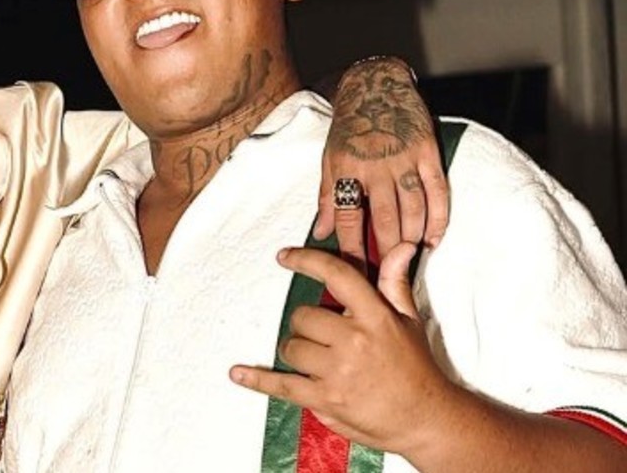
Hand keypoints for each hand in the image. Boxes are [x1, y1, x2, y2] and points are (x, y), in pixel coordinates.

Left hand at [229, 245, 459, 454]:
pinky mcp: (325, 398)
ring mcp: (338, 371)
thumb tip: (402, 247)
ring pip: (291, 347)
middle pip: (303, 316)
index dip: (306, 261)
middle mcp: (354, 340)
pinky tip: (238, 373)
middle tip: (324, 337)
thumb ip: (395, 283)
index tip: (285, 256)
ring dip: (297, 352)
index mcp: (374, 317)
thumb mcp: (409, 321)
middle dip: (307, 325)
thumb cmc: (416, 369)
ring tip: (319, 361)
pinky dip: (257, 379)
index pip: (336, 275)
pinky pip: (281, 384)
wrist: (427, 419)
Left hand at [316, 57, 448, 260]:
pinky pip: (437, 192)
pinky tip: (433, 238)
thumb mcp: (329, 159)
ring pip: (413, 209)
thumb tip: (322, 233)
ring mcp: (404, 159)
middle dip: (387, 252)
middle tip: (388, 277)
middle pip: (385, 219)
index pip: (349, 218)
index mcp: (346, 168)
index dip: (352, 249)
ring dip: (413, 240)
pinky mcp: (428, 152)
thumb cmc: (349, 127)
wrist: (375, 85)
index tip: (356, 273)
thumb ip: (326, 197)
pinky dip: (438, 218)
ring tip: (410, 261)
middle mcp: (376, 166)